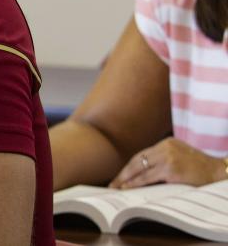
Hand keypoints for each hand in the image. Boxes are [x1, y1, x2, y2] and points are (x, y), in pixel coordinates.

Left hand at [110, 137, 227, 187]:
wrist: (219, 172)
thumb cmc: (202, 169)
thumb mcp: (181, 157)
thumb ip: (164, 160)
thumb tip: (143, 173)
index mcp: (167, 143)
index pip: (142, 155)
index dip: (129, 166)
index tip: (121, 175)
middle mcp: (165, 147)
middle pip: (137, 160)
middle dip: (124, 173)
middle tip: (113, 183)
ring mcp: (168, 157)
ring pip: (140, 168)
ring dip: (126, 179)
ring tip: (117, 187)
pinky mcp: (171, 169)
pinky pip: (147, 177)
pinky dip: (135, 183)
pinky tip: (128, 188)